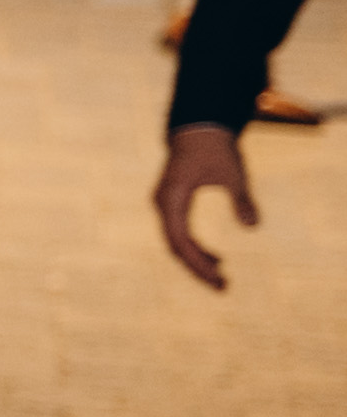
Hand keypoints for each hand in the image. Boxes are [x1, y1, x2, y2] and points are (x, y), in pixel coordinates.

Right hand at [159, 124, 256, 288]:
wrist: (198, 128)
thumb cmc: (216, 150)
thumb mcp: (235, 174)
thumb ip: (243, 200)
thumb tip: (253, 226)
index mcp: (172, 199)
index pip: (181, 241)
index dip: (199, 263)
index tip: (221, 279)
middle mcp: (162, 204)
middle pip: (175, 247)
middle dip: (198, 269)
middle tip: (223, 288)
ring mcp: (164, 204)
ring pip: (175, 242)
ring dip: (196, 261)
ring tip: (222, 277)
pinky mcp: (170, 204)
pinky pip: (178, 233)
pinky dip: (194, 248)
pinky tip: (215, 258)